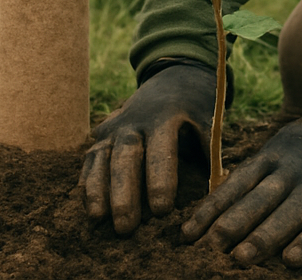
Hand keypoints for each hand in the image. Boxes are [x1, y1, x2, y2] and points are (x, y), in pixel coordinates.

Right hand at [79, 60, 225, 233]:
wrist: (175, 74)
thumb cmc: (196, 105)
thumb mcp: (208, 118)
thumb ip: (209, 150)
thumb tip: (214, 189)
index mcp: (166, 115)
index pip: (160, 150)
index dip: (161, 180)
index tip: (162, 211)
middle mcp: (135, 119)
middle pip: (125, 156)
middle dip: (124, 192)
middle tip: (126, 227)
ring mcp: (115, 125)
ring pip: (101, 157)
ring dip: (98, 190)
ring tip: (98, 220)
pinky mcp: (102, 133)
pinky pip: (90, 159)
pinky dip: (87, 182)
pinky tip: (88, 208)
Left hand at [181, 78, 301, 267]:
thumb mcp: (294, 138)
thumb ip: (268, 163)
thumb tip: (228, 187)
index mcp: (278, 153)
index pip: (237, 184)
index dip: (211, 209)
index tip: (186, 234)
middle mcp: (296, 169)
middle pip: (258, 199)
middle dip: (232, 223)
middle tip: (209, 245)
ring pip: (289, 213)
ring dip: (264, 235)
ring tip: (241, 258)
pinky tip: (294, 258)